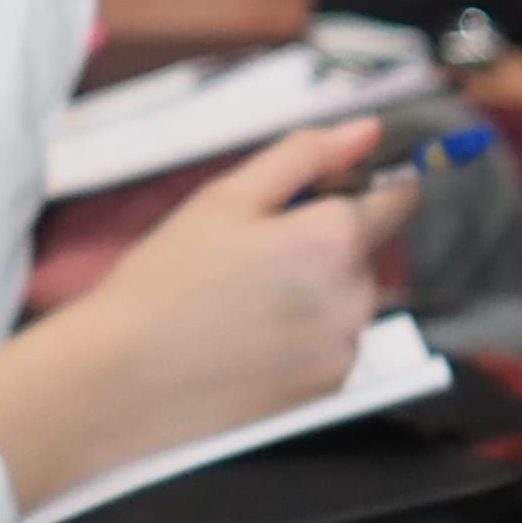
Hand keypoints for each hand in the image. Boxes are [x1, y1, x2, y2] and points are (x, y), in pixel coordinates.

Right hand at [0, 118, 406, 510]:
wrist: (126, 379)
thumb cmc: (166, 278)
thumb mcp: (223, 200)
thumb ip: (302, 156)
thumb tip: (368, 130)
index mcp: (334, 239)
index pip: (395, 200)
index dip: (357, 188)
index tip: (314, 196)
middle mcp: (357, 297)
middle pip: (366, 253)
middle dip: (324, 244)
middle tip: (250, 253)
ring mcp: (347, 350)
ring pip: (350, 301)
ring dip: (318, 292)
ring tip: (244, 302)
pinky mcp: (330, 392)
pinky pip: (334, 346)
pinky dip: (306, 338)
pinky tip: (251, 340)